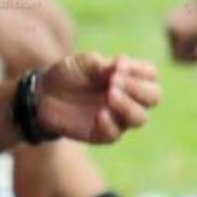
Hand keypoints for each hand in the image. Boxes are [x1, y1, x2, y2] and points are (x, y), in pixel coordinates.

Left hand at [35, 53, 160, 143]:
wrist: (42, 93)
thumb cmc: (68, 74)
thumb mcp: (85, 63)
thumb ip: (105, 66)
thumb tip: (124, 64)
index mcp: (128, 77)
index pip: (151, 75)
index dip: (140, 70)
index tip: (118, 63)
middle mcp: (128, 98)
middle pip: (154, 97)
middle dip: (139, 89)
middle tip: (115, 82)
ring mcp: (117, 117)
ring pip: (140, 118)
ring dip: (128, 105)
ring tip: (110, 95)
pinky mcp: (102, 133)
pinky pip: (116, 133)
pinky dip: (110, 123)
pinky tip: (99, 114)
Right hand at [165, 0, 196, 62]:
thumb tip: (194, 58)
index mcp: (178, 33)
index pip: (176, 59)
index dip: (189, 62)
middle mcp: (169, 27)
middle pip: (174, 52)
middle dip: (188, 53)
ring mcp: (168, 22)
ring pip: (174, 44)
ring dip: (186, 44)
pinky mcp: (170, 18)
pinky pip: (175, 36)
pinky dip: (184, 36)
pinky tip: (196, 29)